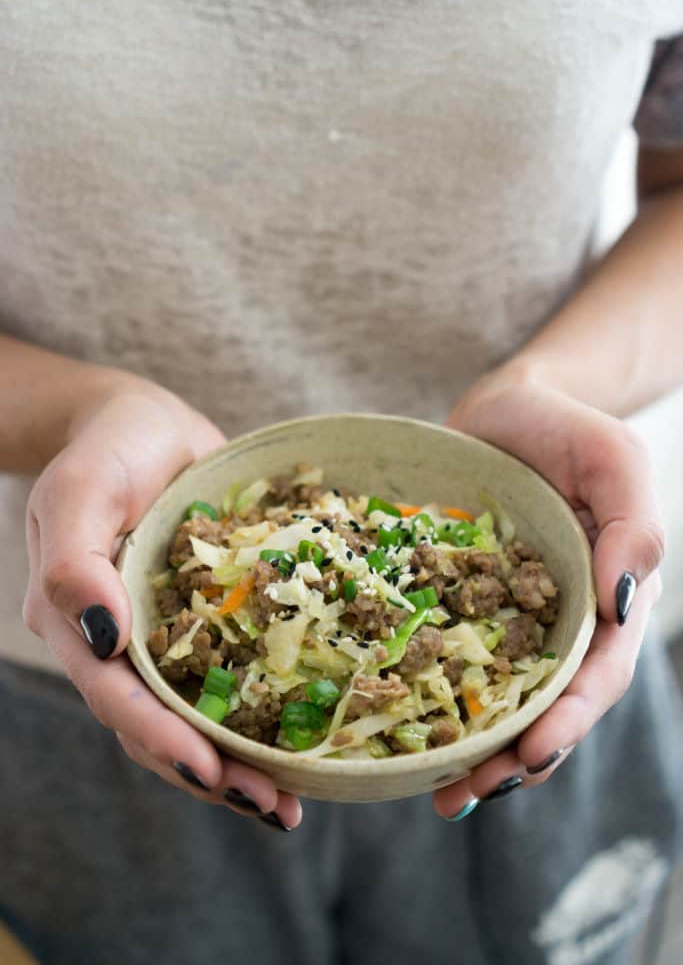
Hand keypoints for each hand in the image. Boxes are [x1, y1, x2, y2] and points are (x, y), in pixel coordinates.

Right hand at [23, 383, 301, 829]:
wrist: (146, 424)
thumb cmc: (111, 445)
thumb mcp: (82, 487)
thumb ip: (75, 561)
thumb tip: (104, 636)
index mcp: (76, 618)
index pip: (114, 693)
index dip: (159, 736)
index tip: (211, 769)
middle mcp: (115, 641)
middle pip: (153, 724)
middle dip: (207, 770)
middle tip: (269, 805)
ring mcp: (159, 636)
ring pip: (188, 716)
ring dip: (233, 762)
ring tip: (286, 802)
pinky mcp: (201, 623)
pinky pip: (222, 680)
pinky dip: (253, 717)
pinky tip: (295, 745)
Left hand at [433, 366, 663, 817]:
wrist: (510, 408)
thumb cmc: (567, 428)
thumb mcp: (614, 458)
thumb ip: (632, 525)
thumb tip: (620, 603)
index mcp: (611, 597)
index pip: (598, 672)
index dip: (568, 718)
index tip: (530, 751)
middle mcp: (564, 619)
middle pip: (549, 703)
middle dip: (517, 754)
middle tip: (472, 790)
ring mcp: (513, 616)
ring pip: (501, 695)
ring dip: (477, 747)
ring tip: (442, 790)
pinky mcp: (464, 603)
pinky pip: (452, 657)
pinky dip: (435, 697)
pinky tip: (405, 734)